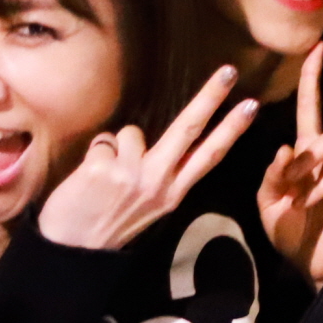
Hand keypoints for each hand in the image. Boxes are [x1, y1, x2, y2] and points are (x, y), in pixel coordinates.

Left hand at [39, 66, 257, 252]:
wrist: (72, 251)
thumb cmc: (108, 223)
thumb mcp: (149, 207)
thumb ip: (161, 175)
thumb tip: (160, 141)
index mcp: (172, 194)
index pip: (209, 155)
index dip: (231, 128)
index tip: (250, 105)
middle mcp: (158, 183)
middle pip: (189, 129)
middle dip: (210, 97)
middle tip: (228, 70)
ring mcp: (132, 174)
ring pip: (131, 133)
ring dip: (116, 147)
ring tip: (104, 176)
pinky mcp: (104, 168)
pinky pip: (103, 142)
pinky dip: (94, 155)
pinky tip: (88, 179)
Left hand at [257, 45, 322, 287]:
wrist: (311, 267)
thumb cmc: (291, 231)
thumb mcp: (269, 200)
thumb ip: (272, 173)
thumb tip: (286, 147)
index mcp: (308, 155)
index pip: (311, 108)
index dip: (313, 79)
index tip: (320, 48)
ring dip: (308, 163)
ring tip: (297, 192)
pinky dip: (314, 190)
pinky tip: (308, 207)